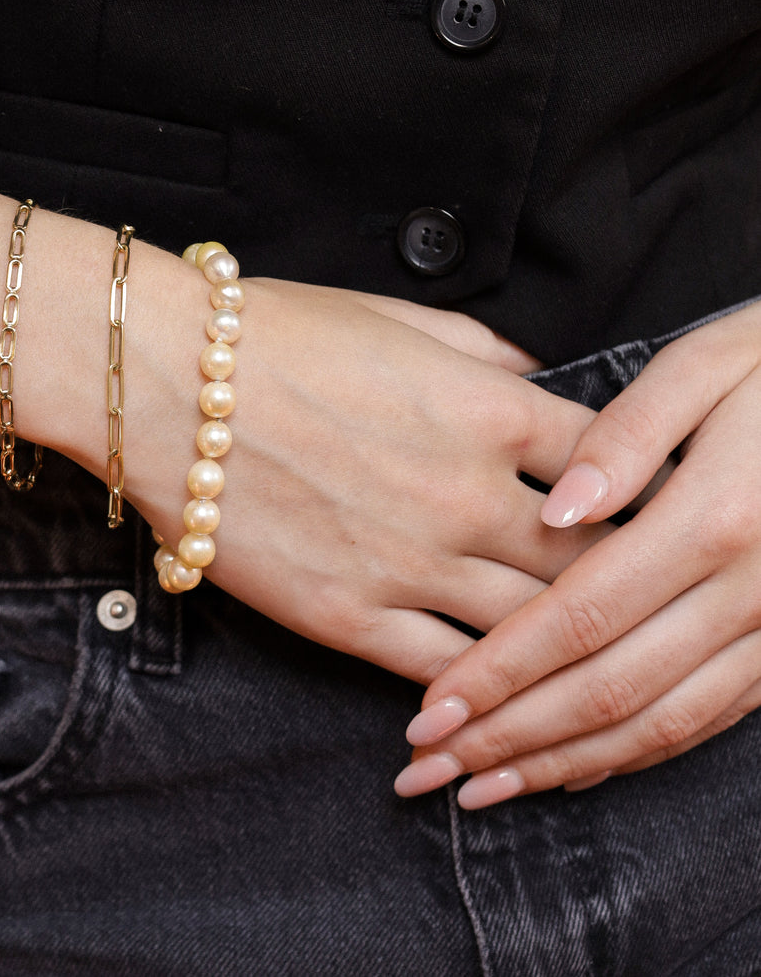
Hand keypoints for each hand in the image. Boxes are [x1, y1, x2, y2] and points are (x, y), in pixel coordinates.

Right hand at [125, 272, 605, 684]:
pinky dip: (476, 683)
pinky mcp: (347, 616)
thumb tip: (533, 375)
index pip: (608, 466)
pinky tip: (488, 683)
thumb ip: (484, 350)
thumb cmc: (275, 337)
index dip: (627, 489)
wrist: (167, 384)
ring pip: (529, 627)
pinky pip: (442, 668)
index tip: (620, 504)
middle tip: (613, 586)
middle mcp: (467, 497)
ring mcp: (410, 564)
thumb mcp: (396, 317)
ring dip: (555, 638)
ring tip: (562, 644)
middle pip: (588, 560)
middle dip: (610, 574)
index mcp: (490, 412)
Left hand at [394, 301, 760, 805]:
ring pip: (656, 724)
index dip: (497, 673)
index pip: (579, 618)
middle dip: (508, 739)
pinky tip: (572, 768)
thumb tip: (557, 510)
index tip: (429, 712)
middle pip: (607, 689)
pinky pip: (706, 720)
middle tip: (427, 770)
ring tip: (480, 790)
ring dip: (560, 764)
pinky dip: (632, 755)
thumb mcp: (708, 366)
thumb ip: (628, 435)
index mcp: (713, 521)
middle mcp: (751, 592)